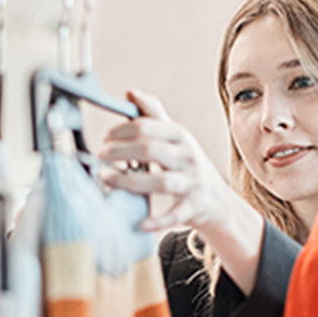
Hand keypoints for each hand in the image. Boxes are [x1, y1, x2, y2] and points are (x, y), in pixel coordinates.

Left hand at [98, 89, 233, 231]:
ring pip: (160, 181)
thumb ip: (154, 115)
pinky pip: (174, 214)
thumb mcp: (176, 137)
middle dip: (121, 151)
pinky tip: (139, 223)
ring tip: (106, 178)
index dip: (122, 130)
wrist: (217, 201)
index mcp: (180, 136)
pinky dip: (157, 220)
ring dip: (129, 181)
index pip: (148, 126)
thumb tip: (131, 93)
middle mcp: (187, 157)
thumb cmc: (188, 165)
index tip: (105, 137)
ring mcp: (191, 183)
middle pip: (151, 150)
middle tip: (100, 155)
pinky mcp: (193, 207)